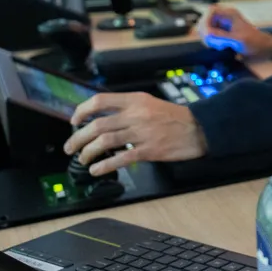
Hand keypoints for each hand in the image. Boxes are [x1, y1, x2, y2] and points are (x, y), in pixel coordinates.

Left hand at [64, 92, 206, 176]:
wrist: (201, 128)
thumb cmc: (176, 118)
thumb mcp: (151, 104)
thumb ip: (129, 108)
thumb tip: (104, 118)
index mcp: (136, 100)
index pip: (100, 101)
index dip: (82, 111)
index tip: (74, 121)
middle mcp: (136, 115)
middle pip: (97, 125)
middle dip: (78, 138)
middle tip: (70, 147)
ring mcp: (142, 133)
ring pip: (104, 142)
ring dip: (88, 152)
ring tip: (82, 158)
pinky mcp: (149, 150)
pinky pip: (121, 158)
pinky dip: (104, 165)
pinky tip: (96, 170)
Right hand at [197, 5, 271, 58]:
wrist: (263, 49)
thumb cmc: (255, 42)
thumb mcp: (238, 40)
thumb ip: (222, 37)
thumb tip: (207, 34)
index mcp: (229, 14)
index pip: (211, 10)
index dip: (206, 21)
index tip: (208, 34)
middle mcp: (224, 17)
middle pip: (205, 20)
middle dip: (206, 32)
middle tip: (214, 43)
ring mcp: (222, 26)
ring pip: (205, 29)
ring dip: (209, 39)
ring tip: (220, 46)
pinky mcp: (221, 34)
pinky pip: (210, 37)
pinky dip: (212, 43)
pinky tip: (220, 47)